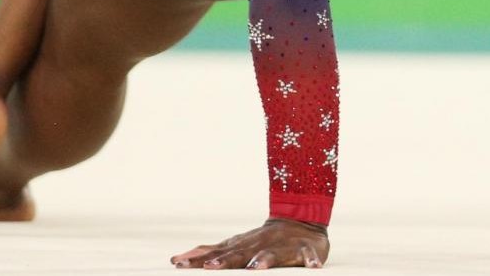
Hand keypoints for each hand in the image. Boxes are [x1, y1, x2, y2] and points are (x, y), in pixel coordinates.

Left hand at [171, 218, 329, 268]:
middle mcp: (260, 245)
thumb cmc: (263, 239)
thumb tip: (176, 259)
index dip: (200, 260)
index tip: (180, 265)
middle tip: (210, 267)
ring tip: (256, 268)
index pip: (218, 253)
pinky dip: (311, 260)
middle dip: (226, 261)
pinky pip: (309, 255)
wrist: (301, 220)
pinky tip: (313, 267)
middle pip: (241, 254)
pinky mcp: (305, 250)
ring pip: (273, 254)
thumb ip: (208, 252)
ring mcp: (283, 247)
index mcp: (243, 246)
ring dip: (264, 260)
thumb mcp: (234, 244)